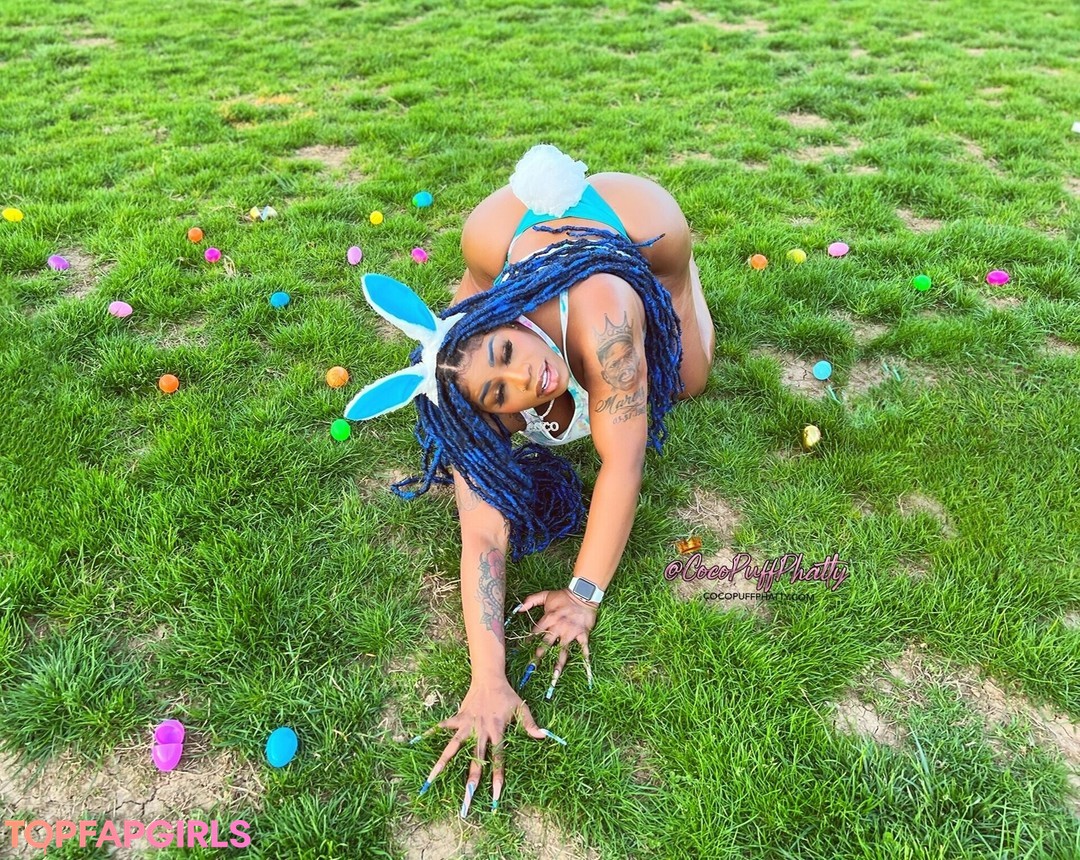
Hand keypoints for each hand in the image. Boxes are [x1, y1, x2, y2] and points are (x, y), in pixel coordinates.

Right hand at [411, 676, 554, 817]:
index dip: (498, 777)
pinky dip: (433, 731)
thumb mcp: (521, 708)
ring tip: (431, 778)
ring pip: (453, 747)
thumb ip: (530, 724)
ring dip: (443, 762)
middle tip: (466, 800)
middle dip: (471, 780)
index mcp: (497, 731)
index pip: (498, 758)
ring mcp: (467, 725)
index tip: (495, 795)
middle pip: (475, 759)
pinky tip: (419, 739)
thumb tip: (544, 736)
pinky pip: (444, 726)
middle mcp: (481, 731)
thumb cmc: (507, 695)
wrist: (489, 678)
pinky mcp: (459, 718)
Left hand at [512, 588, 596, 698]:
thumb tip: (519, 609)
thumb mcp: (546, 595)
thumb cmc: (564, 596)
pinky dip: (584, 655)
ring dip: (559, 662)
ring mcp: (570, 632)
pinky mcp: (582, 633)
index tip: (522, 650)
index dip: (529, 641)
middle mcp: (558, 627)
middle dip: (539, 655)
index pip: (536, 632)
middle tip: (532, 667)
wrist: (583, 594)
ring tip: (555, 674)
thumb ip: (531, 600)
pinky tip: (584, 665)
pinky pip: (583, 646)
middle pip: (547, 644)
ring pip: (563, 650)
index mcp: (548, 618)